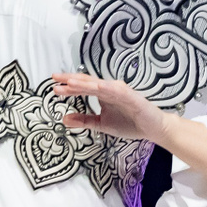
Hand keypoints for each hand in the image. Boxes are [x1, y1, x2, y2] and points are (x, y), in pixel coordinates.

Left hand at [51, 72, 170, 143]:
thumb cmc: (130, 123)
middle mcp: (110, 89)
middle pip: (87, 82)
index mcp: (103, 94)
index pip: (82, 87)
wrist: (152, 129)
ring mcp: (120, 91)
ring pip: (99, 84)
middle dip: (71, 80)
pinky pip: (116, 91)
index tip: (54, 86)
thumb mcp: (101, 123)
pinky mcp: (131, 96)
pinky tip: (96, 86)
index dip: (68, 87)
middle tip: (55, 78)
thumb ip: (84, 120)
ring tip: (69, 82)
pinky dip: (106, 88)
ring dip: (84, 83)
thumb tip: (64, 119)